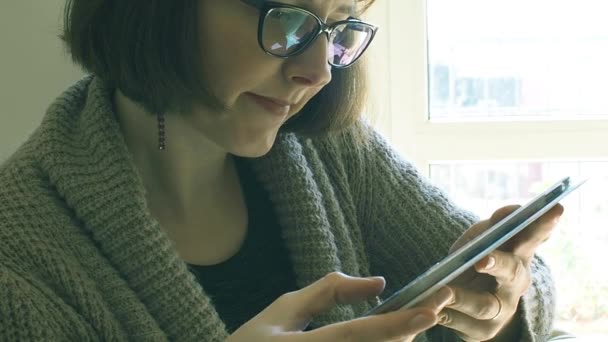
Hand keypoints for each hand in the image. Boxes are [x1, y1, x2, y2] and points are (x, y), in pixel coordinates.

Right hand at [227, 272, 453, 341]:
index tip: (430, 309)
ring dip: (399, 341)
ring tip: (413, 320)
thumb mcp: (283, 310)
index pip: (357, 333)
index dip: (396, 323)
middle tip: (432, 306)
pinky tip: (394, 335)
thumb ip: (327, 293)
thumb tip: (378, 283)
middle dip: (408, 331)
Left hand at [437, 204, 562, 340]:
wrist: (467, 302)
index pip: (533, 237)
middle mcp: (515, 284)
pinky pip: (462, 325)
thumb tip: (513, 209)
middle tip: (480, 260)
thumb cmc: (477, 258)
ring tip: (444, 290)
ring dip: (462, 297)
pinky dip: (446, 316)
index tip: (554, 209)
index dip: (543, 226)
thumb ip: (495, 224)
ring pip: (483, 305)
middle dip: (497, 264)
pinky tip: (433, 311)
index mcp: (518, 255)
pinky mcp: (482, 331)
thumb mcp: (482, 238)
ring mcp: (501, 310)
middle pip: (511, 273)